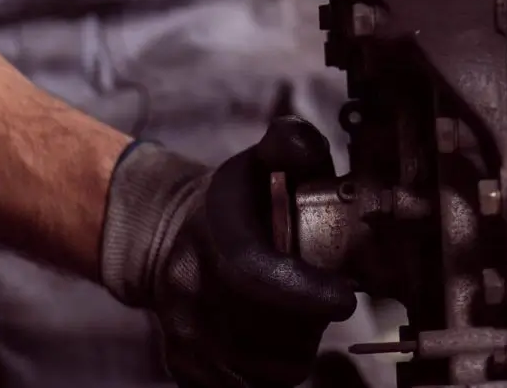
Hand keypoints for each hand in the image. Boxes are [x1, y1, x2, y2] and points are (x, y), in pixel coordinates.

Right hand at [99, 118, 356, 387]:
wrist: (162, 238)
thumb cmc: (230, 201)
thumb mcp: (260, 161)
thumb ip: (289, 143)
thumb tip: (300, 146)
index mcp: (210, 235)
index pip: (255, 275)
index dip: (306, 291)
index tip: (345, 296)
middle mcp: (188, 290)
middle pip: (271, 332)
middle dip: (311, 319)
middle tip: (322, 296)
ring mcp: (183, 335)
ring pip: (266, 369)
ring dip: (296, 347)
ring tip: (299, 315)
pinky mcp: (186, 369)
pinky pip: (249, 387)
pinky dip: (272, 370)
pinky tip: (276, 338)